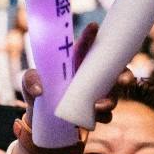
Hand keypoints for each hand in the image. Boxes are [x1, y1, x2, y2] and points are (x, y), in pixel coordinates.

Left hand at [12, 24, 121, 153]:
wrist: (42, 126)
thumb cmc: (37, 96)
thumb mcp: (29, 85)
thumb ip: (30, 80)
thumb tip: (40, 91)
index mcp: (76, 63)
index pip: (86, 46)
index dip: (91, 36)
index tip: (93, 27)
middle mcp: (91, 76)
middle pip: (116, 70)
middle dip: (124, 73)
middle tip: (122, 79)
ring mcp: (97, 94)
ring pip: (115, 94)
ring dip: (112, 100)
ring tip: (99, 107)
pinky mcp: (97, 113)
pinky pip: (107, 113)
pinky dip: (104, 115)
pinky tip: (97, 119)